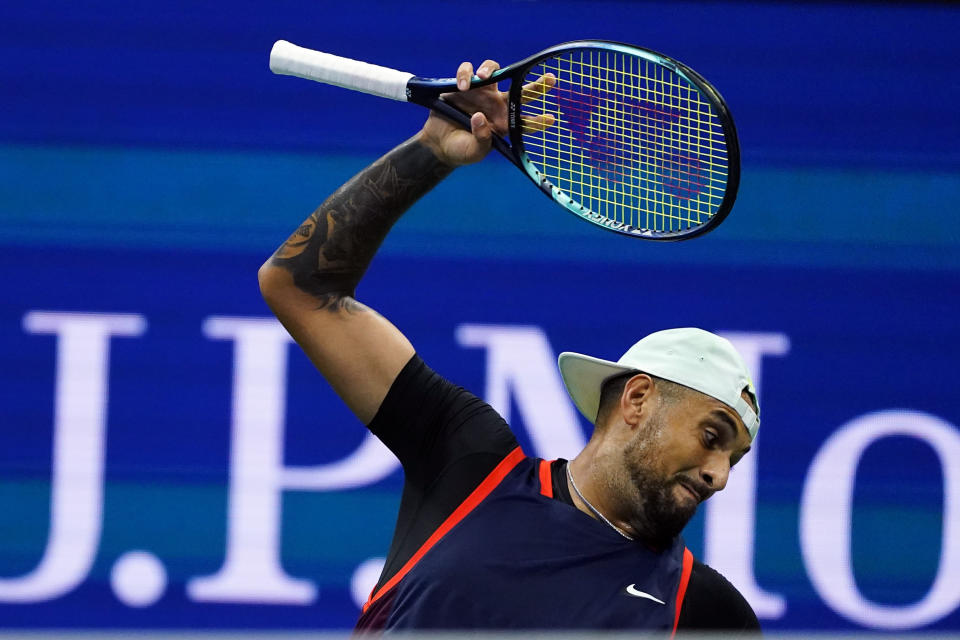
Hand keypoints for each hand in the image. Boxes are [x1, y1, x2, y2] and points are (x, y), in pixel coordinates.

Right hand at [417, 59, 555, 166]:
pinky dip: (465, 74)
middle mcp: (497, 104)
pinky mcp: (463, 86)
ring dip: (489, 69)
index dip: (539, 121)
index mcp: (504, 122)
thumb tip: (480, 116)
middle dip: (538, 84)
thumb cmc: (461, 150)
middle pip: (521, 89)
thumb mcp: (474, 152)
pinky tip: (461, 86)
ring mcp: (481, 92)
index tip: (551, 120)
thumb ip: (481, 139)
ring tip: (482, 78)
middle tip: (551, 80)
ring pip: (493, 69)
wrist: (439, 144)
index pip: (525, 121)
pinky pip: (467, 71)